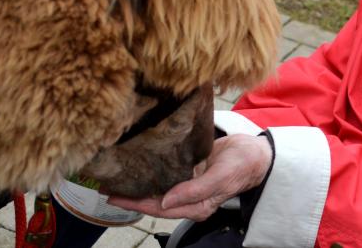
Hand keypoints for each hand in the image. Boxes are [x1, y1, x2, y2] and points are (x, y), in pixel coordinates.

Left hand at [107, 134, 272, 220]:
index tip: (114, 198)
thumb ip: (194, 191)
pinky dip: (150, 171)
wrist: (256, 152)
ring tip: (115, 177)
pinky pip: (166, 174)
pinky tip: (138, 165)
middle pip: (153, 202)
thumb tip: (164, 202)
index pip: (158, 209)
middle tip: (105, 187)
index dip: (135, 204)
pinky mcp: (189, 172)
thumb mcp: (220, 177)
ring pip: (157, 188)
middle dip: (130, 197)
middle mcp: (189, 199)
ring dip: (138, 184)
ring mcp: (188, 186)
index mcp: (196, 206)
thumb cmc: (241, 165)